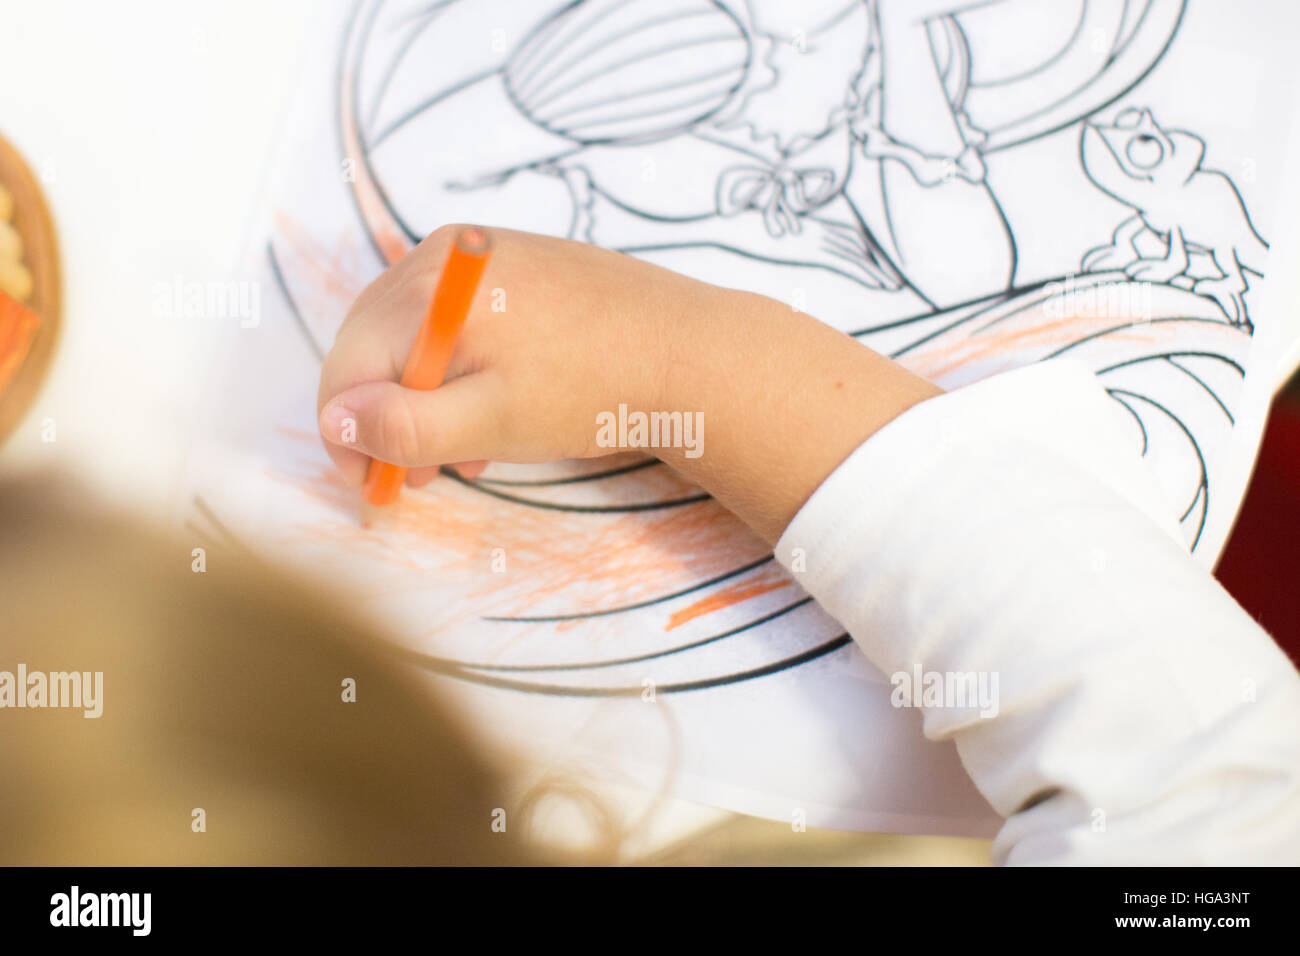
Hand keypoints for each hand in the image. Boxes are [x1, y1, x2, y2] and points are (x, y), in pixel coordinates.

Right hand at [317, 224, 712, 487]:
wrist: (693, 354)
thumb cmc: (595, 391)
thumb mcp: (491, 423)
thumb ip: (405, 426)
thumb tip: (335, 420)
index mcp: (432, 287)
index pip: (349, 364)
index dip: (347, 434)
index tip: (370, 485)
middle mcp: (446, 254)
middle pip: (375, 345)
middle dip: (387, 417)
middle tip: (416, 475)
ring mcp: (481, 252)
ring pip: (415, 335)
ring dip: (423, 399)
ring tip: (461, 454)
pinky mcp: (516, 262)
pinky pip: (456, 319)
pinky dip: (457, 370)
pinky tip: (489, 411)